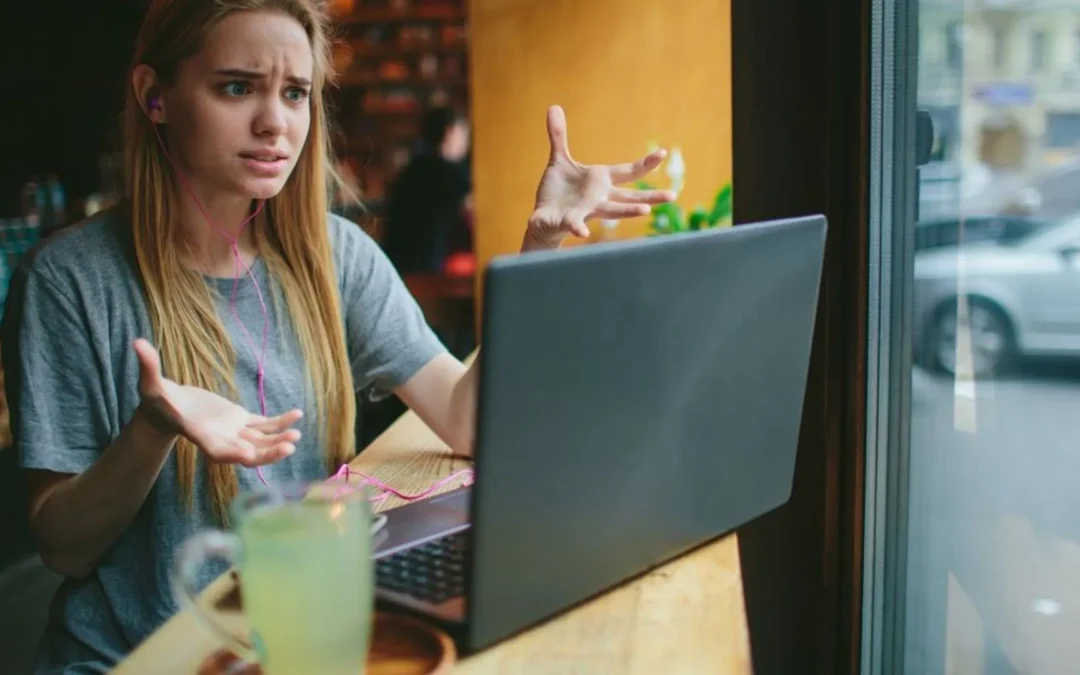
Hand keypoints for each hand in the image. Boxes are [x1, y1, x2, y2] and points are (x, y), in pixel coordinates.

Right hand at [133, 338, 300, 467]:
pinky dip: (279, 422)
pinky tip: (297, 415)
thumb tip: (138, 343)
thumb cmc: (156, 398)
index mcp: (199, 434)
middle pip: (245, 452)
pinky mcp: (239, 421)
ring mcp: (231, 431)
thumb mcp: (150, 384)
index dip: (231, 452)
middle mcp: (219, 438)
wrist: (166, 408)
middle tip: (288, 448)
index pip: (216, 449)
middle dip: (266, 453)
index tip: (247, 455)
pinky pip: (263, 425)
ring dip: (278, 439)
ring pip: (258, 441)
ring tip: (297, 435)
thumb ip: (148, 367)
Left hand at [525, 105, 676, 249]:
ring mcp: (588, 210)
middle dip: (651, 196)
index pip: (628, 171)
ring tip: (645, 210)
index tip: (663, 153)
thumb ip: (559, 136)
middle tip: (673, 196)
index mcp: (601, 180)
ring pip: (612, 211)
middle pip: (630, 197)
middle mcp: (600, 196)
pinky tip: (582, 234)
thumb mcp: (559, 160)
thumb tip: (554, 106)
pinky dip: (579, 228)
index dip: (645, 163)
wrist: (544, 217)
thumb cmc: (557, 191)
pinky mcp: (570, 221)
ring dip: (628, 211)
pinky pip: (576, 224)